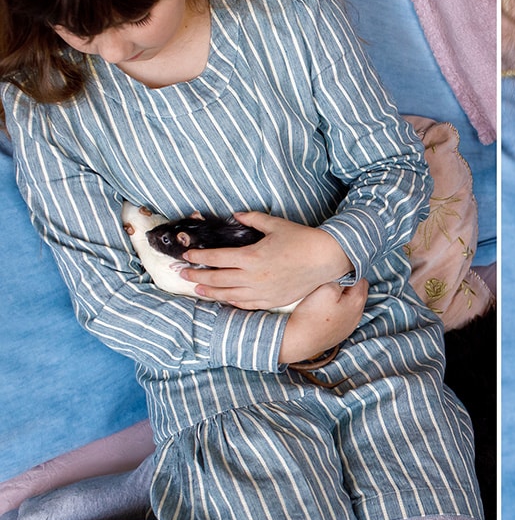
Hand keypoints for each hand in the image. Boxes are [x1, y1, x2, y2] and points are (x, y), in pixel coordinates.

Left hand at [180, 212, 352, 309]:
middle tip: (182, 275)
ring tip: (197, 290)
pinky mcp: (273, 300)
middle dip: (197, 277)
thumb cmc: (303, 239)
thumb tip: (236, 214)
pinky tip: (225, 299)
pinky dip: (232, 302)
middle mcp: (254, 277)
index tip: (187, 256)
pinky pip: (246, 304)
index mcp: (252, 257)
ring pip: (229, 295)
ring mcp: (263, 291)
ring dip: (210, 292)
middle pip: (218, 279)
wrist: (326, 259)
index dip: (199, 257)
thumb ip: (252, 219)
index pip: (217, 258)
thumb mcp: (275, 224)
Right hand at [278, 278, 368, 363]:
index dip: (348, 271)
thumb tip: (346, 275)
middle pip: (358, 291)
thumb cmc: (313, 314)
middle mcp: (358, 314)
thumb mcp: (327, 288)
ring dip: (343, 298)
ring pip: (351, 304)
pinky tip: (325, 310)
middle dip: (348, 284)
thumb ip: (341, 278)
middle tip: (331, 281)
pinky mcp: (341, 333)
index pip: (360, 277)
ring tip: (327, 295)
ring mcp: (350, 325)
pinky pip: (344, 316)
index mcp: (358, 300)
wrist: (300, 340)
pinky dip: (338, 310)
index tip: (336, 270)